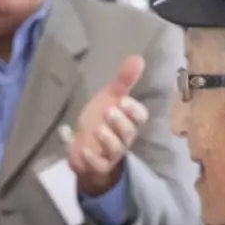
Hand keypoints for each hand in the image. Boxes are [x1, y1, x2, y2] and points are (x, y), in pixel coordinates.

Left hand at [68, 54, 148, 196]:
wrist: (84, 147)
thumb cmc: (101, 120)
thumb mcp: (109, 99)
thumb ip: (123, 81)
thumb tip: (138, 58)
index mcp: (128, 120)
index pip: (140, 117)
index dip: (133, 110)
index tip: (122, 101)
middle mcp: (123, 138)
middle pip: (129, 132)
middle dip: (120, 122)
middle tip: (108, 111)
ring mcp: (111, 153)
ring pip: (116, 149)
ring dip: (108, 138)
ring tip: (98, 129)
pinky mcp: (97, 166)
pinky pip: (99, 165)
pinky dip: (92, 158)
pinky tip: (83, 149)